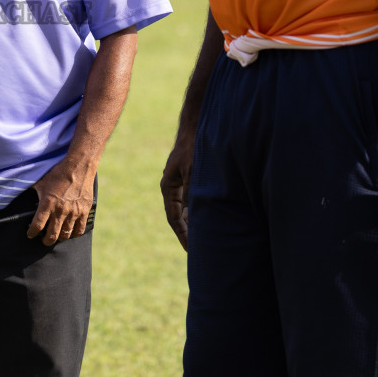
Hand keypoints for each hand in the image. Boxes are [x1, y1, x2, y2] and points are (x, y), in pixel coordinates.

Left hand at [28, 160, 95, 245]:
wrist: (78, 167)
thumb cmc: (58, 173)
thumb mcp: (41, 181)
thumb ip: (33, 190)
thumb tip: (18, 190)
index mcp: (47, 203)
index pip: (37, 225)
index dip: (32, 233)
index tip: (30, 234)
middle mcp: (60, 210)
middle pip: (51, 235)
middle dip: (45, 241)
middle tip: (43, 240)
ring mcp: (73, 212)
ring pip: (65, 235)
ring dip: (59, 237)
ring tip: (56, 235)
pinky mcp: (84, 211)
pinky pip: (79, 230)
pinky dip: (74, 234)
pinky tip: (70, 232)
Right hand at [160, 133, 195, 250]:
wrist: (194, 126)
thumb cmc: (193, 146)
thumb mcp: (193, 170)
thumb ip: (193, 191)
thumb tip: (195, 214)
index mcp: (168, 187)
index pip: (173, 218)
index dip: (182, 235)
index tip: (190, 250)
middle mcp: (172, 187)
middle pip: (178, 216)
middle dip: (188, 232)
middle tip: (198, 251)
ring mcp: (180, 182)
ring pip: (186, 209)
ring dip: (194, 222)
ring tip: (205, 239)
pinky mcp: (189, 178)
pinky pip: (192, 200)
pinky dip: (199, 211)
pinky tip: (209, 219)